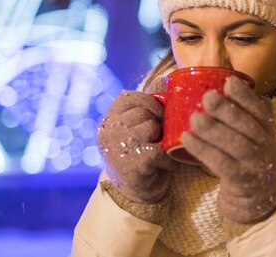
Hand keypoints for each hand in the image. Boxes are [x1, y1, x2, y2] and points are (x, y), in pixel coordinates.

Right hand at [97, 80, 175, 204]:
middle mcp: (107, 131)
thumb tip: (164, 79)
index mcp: (109, 119)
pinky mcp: (131, 164)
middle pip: (143, 111)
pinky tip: (163, 166)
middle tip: (160, 139)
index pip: (131, 97)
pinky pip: (159, 149)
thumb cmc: (144, 155)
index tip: (159, 117)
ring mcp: (116, 148)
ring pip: (150, 126)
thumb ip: (150, 104)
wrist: (137, 196)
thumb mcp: (143, 126)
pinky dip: (168, 159)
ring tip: (160, 152)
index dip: (151, 104)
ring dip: (163, 140)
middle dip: (159, 124)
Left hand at [181, 76, 275, 223]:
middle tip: (207, 97)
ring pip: (236, 145)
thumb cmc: (248, 163)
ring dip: (213, 130)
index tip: (228, 80)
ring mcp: (256, 166)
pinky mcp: (242, 182)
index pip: (261, 110)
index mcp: (268, 132)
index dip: (245, 95)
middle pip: (249, 126)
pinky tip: (187, 139)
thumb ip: (242, 118)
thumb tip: (217, 89)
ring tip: (194, 118)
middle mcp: (267, 147)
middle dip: (227, 110)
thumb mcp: (254, 139)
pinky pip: (222, 164)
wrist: (257, 202)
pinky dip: (203, 150)